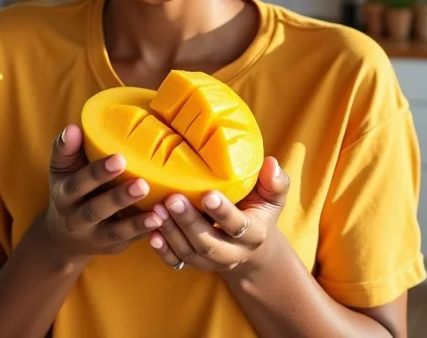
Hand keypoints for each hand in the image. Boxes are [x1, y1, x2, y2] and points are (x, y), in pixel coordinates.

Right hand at [38, 124, 162, 260]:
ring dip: (136, 222)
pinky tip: (162, 222)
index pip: (78, 184)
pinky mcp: (113, 246)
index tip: (119, 158)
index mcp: (64, 195)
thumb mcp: (62, 170)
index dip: (97, 173)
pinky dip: (145, 233)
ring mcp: (95, 236)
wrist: (64, 237)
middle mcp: (76, 219)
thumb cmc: (70, 188)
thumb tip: (73, 128)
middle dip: (119, 198)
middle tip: (142, 184)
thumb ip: (66, 149)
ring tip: (157, 211)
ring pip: (115, 231)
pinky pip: (129, 242)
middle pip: (96, 210)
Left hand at [147, 157, 288, 271]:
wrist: (250, 243)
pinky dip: (163, 251)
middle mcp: (232, 252)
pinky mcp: (194, 263)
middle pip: (209, 244)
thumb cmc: (258, 209)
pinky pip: (177, 262)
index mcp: (253, 234)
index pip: (237, 225)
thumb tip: (271, 163)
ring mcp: (211, 261)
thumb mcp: (272, 196)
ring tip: (157, 210)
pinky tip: (151, 234)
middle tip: (173, 199)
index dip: (222, 213)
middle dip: (189, 222)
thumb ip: (274, 182)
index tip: (207, 195)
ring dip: (172, 232)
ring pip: (190, 253)